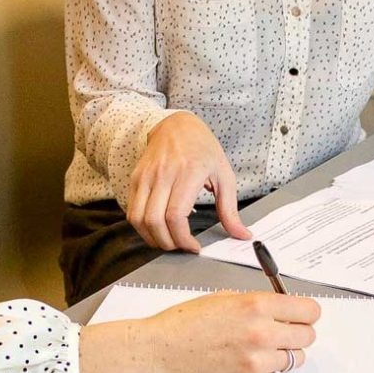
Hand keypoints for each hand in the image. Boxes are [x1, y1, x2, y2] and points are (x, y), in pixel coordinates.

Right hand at [79, 291, 319, 372]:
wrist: (160, 352)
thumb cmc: (186, 322)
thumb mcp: (224, 298)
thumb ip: (258, 304)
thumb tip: (284, 310)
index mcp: (256, 306)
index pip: (309, 311)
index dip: (305, 312)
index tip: (300, 315)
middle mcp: (262, 333)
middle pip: (308, 336)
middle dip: (296, 332)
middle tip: (280, 332)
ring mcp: (257, 362)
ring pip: (296, 359)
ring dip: (284, 353)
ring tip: (260, 349)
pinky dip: (268, 371)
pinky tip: (246, 362)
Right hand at [127, 112, 250, 252]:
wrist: (177, 125)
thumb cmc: (203, 149)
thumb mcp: (224, 175)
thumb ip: (230, 209)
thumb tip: (242, 234)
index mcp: (188, 172)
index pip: (176, 215)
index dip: (182, 238)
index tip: (193, 246)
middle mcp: (163, 174)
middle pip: (155, 221)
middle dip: (167, 243)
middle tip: (181, 246)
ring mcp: (146, 176)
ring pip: (138, 219)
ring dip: (151, 238)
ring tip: (168, 241)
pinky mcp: (136, 179)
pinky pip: (132, 211)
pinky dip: (142, 227)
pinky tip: (157, 229)